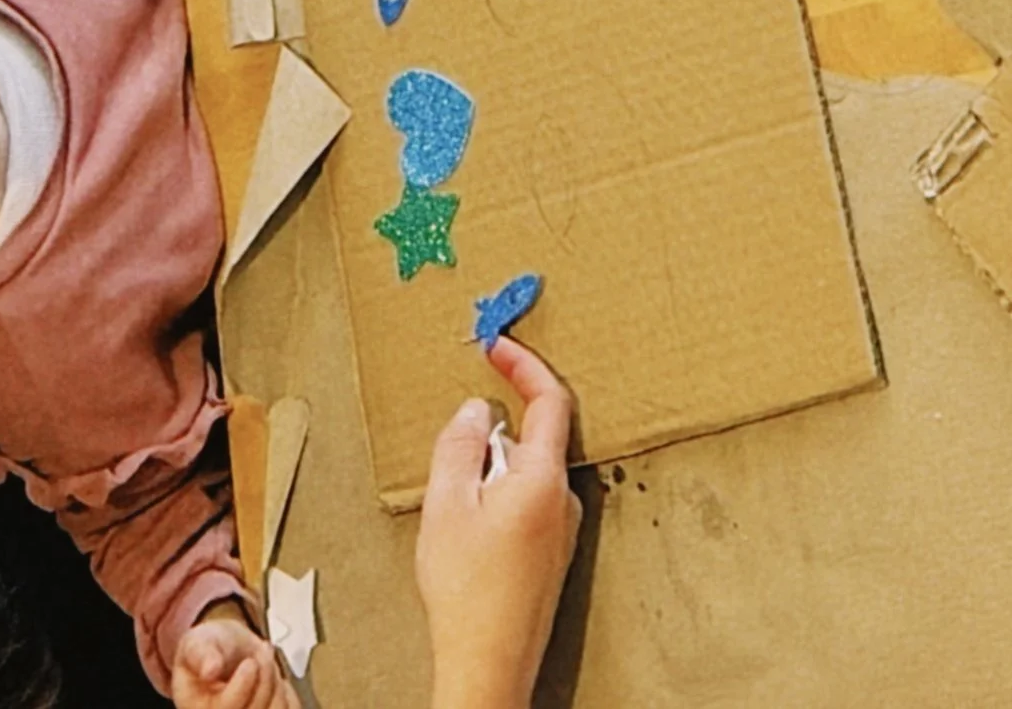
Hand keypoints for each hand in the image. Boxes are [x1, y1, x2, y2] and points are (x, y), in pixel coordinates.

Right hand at [172, 606, 287, 708]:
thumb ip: (202, 654)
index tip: (250, 663)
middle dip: (263, 679)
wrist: (229, 654)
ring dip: (276, 684)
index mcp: (197, 708)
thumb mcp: (198, 643)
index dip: (241, 689)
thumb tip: (209, 670)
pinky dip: (288, 694)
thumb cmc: (210, 649)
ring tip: (266, 661)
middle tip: (263, 651)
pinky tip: (274, 678)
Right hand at [416, 343, 581, 708]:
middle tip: (454, 457)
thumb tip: (475, 409)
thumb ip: (459, 444)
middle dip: (492, 433)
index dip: (524, 364)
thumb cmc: (467, 592)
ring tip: (456, 515)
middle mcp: (564, 502)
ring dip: (493, 472)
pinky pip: (528, 504)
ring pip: (527, 475)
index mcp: (544, 480)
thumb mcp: (447, 504)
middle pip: (535, 437)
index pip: (550, 399)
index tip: (498, 345)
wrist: (488, 667)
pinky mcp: (551, 558)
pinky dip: (499, 499)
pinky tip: (470, 537)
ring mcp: (561, 533)